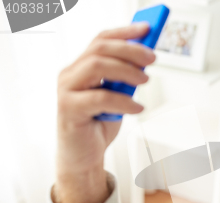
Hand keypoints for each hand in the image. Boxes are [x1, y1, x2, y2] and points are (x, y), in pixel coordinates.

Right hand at [54, 23, 155, 202]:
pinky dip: (123, 101)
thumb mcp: (117, 97)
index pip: (101, 40)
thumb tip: (146, 60)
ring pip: (96, 67)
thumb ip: (125, 79)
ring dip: (126, 70)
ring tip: (145, 81)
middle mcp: (70, 75)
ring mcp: (66, 91)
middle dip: (130, 49)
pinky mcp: (69, 110)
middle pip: (100, 49)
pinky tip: (137, 108)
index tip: (148, 28)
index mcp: (81, 68)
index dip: (125, 31)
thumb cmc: (98, 125)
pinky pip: (100, 98)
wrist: (83, 156)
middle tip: (152, 58)